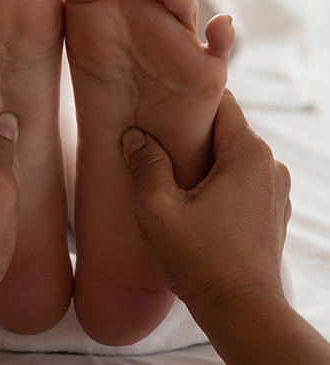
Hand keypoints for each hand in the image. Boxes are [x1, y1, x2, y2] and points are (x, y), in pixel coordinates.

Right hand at [122, 90, 291, 309]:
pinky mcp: (271, 214)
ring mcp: (275, 192)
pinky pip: (241, 184)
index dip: (187, 99)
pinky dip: (217, 185)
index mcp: (248, 154)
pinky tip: (191, 204)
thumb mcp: (157, 209)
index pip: (220, 101)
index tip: (158, 104)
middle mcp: (270, 167)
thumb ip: (146, 165)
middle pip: (224, 131)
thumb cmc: (200, 260)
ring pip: (231, 159)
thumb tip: (135, 137)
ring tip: (169, 179)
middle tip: (154, 143)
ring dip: (202, 163)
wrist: (241, 310)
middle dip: (190, 135)